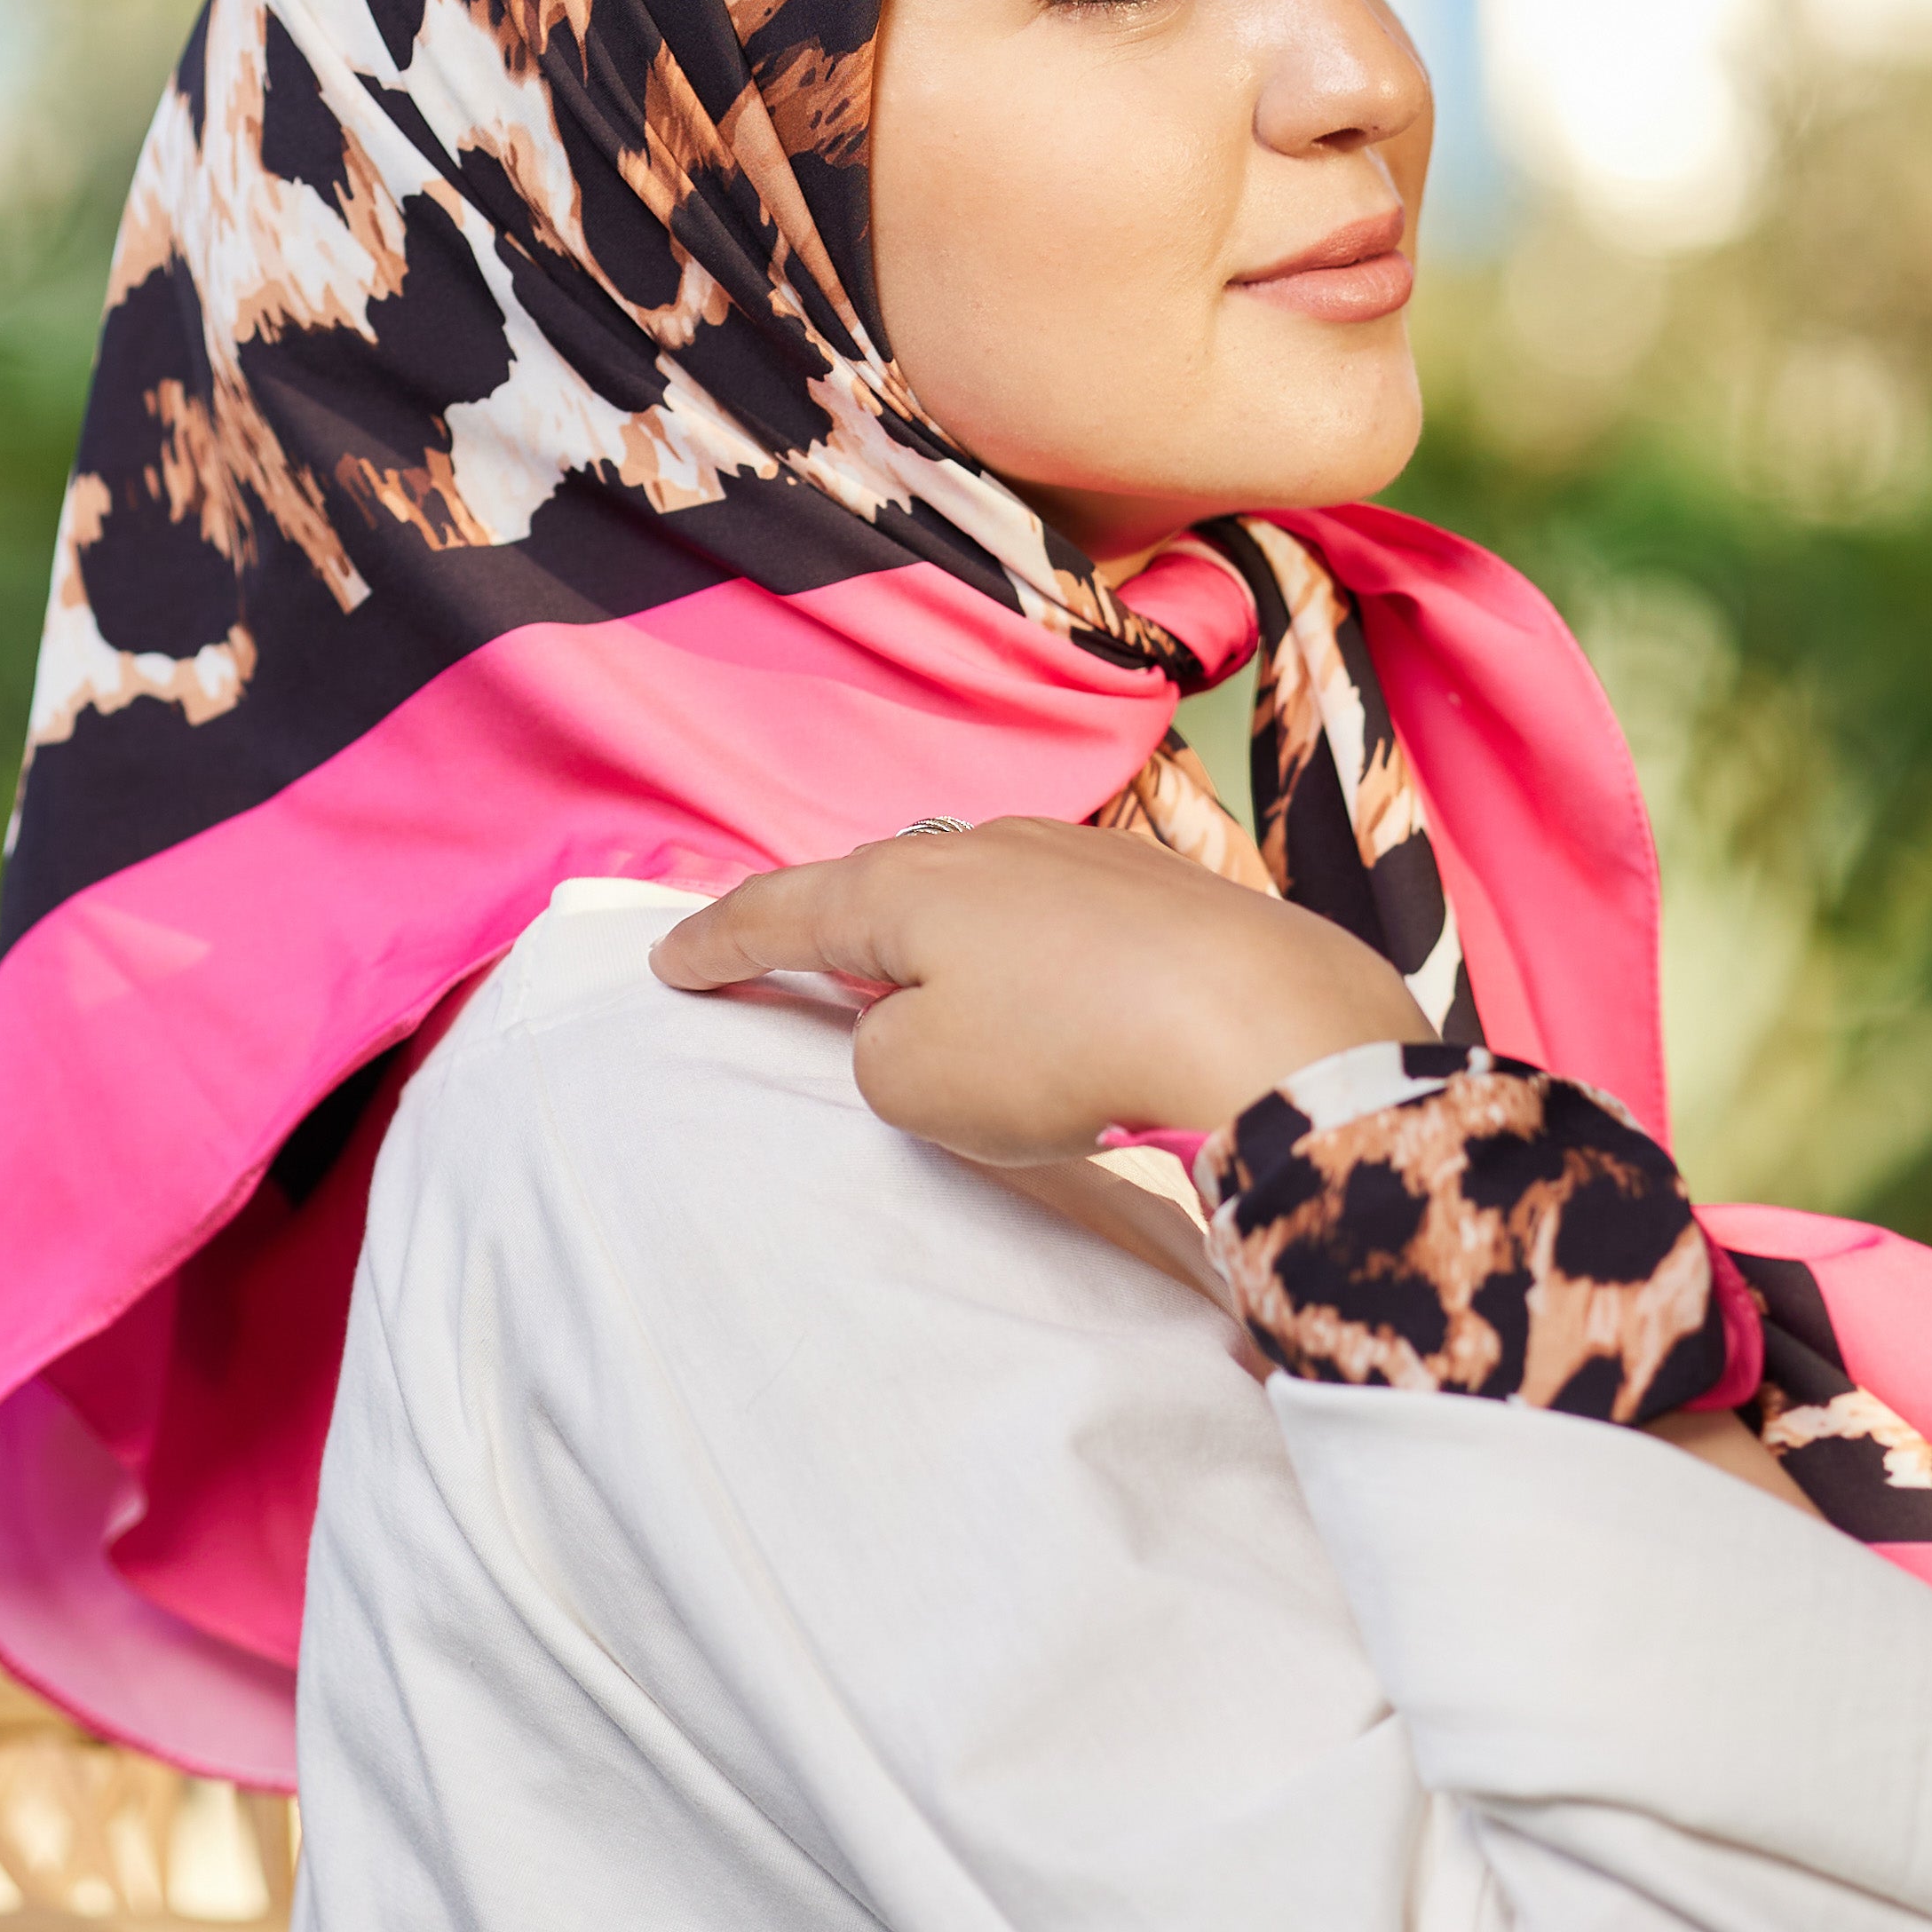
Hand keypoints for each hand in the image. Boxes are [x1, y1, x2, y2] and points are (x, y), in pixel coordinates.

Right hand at [649, 816, 1430, 1164]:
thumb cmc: (1067, 1050)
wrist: (1259, 1017)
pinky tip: (1048, 1002)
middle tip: (785, 960)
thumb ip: (878, 1053)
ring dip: (937, 948)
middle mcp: (983, 848)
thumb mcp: (916, 1083)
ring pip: (972, 899)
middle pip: (877, 889)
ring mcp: (1078, 855)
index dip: (717, 943)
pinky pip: (1055, 922)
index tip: (673, 957)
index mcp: (900, 886)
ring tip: (924, 998)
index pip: (778, 911)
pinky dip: (1025, 961)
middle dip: (830, 929)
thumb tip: (917, 1024)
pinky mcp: (1157, 889)